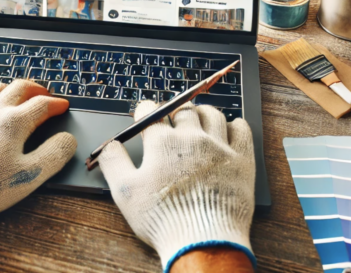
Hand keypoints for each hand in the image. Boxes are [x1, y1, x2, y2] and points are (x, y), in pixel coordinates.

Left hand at [0, 80, 76, 242]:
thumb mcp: (29, 177)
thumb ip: (54, 155)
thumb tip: (67, 140)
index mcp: (13, 123)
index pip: (41, 105)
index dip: (56, 104)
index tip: (62, 107)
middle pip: (18, 88)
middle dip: (35, 89)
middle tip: (43, 94)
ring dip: (9, 87)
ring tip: (15, 93)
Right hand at [99, 101, 255, 271]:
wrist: (203, 239)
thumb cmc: (163, 218)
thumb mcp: (125, 192)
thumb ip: (113, 162)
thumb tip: (108, 145)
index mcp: (162, 143)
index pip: (151, 112)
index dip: (145, 111)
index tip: (144, 114)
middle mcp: (192, 138)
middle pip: (183, 109)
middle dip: (174, 110)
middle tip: (171, 118)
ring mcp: (220, 147)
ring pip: (212, 114)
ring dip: (203, 112)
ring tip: (199, 118)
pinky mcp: (241, 160)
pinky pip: (241, 130)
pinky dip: (234, 125)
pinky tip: (229, 129)